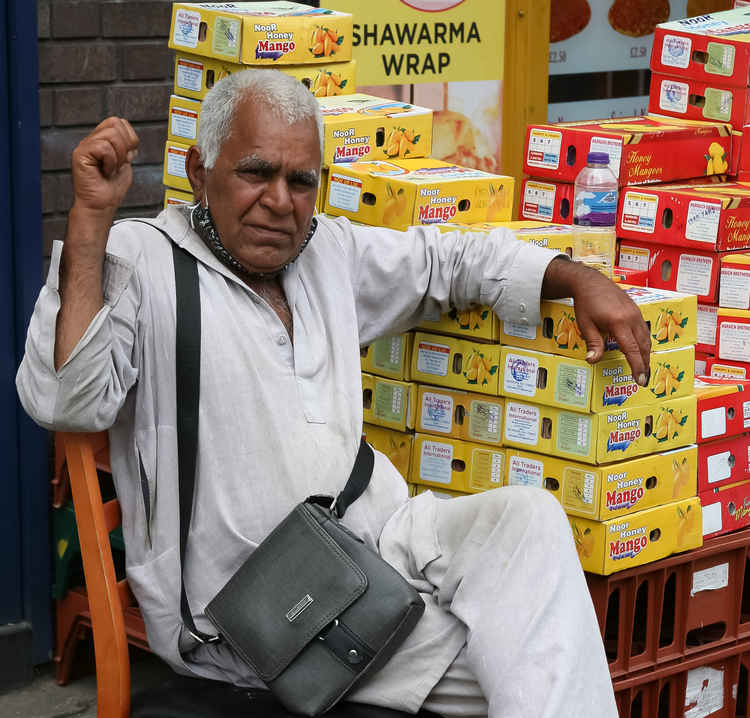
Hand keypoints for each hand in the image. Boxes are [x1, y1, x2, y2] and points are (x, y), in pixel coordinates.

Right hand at [71, 117, 138, 221]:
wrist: (102, 205)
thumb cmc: (112, 189)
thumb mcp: (124, 163)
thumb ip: (126, 148)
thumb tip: (131, 137)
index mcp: (102, 140)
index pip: (119, 122)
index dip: (129, 138)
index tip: (126, 157)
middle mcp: (92, 140)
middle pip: (116, 123)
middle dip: (125, 146)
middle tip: (118, 164)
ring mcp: (85, 146)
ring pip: (112, 134)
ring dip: (118, 156)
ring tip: (111, 168)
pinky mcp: (80, 154)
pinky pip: (104, 147)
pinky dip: (110, 162)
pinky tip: (105, 171)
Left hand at [542, 258, 650, 385]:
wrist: (591, 282)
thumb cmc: (586, 302)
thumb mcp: (586, 325)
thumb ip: (593, 344)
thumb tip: (593, 361)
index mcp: (619, 322)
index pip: (632, 350)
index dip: (637, 366)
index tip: (639, 380)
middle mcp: (631, 318)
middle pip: (643, 346)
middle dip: (644, 365)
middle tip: (643, 380)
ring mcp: (636, 313)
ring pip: (646, 339)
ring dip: (646, 355)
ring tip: (644, 369)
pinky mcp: (636, 311)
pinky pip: (644, 330)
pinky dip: (644, 343)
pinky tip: (641, 350)